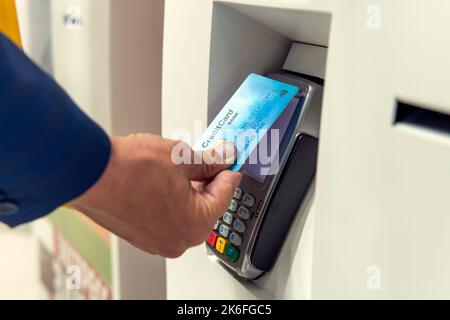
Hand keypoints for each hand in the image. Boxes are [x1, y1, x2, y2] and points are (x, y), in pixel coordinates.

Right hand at [70, 134, 241, 257]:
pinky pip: (167, 218)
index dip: (228, 172)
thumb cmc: (130, 169)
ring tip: (184, 166)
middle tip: (209, 159)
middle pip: (206, 206)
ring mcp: (157, 241)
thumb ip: (209, 161)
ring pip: (186, 212)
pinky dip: (172, 200)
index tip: (229, 160)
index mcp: (195, 224)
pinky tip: (166, 180)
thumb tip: (224, 157)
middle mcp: (178, 240)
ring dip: (190, 190)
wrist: (89, 173)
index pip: (225, 195)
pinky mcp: (141, 236)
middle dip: (209, 181)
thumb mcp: (182, 157)